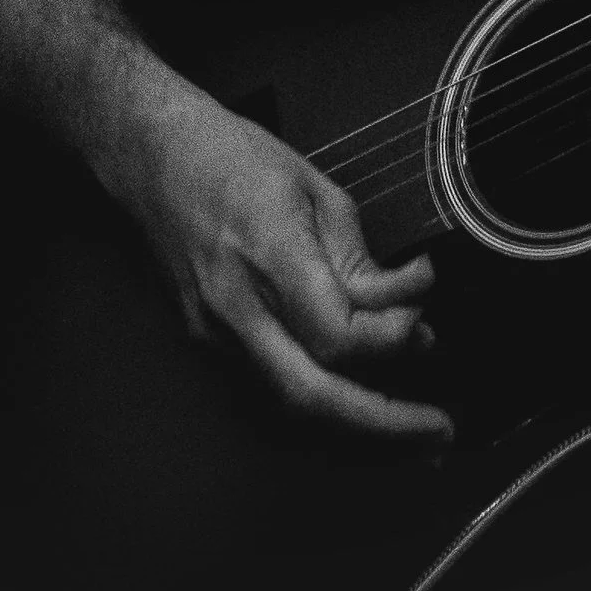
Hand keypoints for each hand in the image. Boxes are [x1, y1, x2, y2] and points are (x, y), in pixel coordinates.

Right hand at [108, 71, 451, 447]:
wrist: (153, 159)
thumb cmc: (233, 158)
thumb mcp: (316, 189)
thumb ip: (359, 259)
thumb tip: (405, 310)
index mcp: (268, 255)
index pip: (337, 334)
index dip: (391, 336)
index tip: (422, 315)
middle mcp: (236, 308)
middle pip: (311, 396)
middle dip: (382, 424)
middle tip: (437, 432)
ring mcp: (214, 335)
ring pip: (289, 408)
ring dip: (355, 428)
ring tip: (410, 432)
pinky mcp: (207, 345)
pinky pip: (270, 391)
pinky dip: (320, 406)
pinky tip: (358, 406)